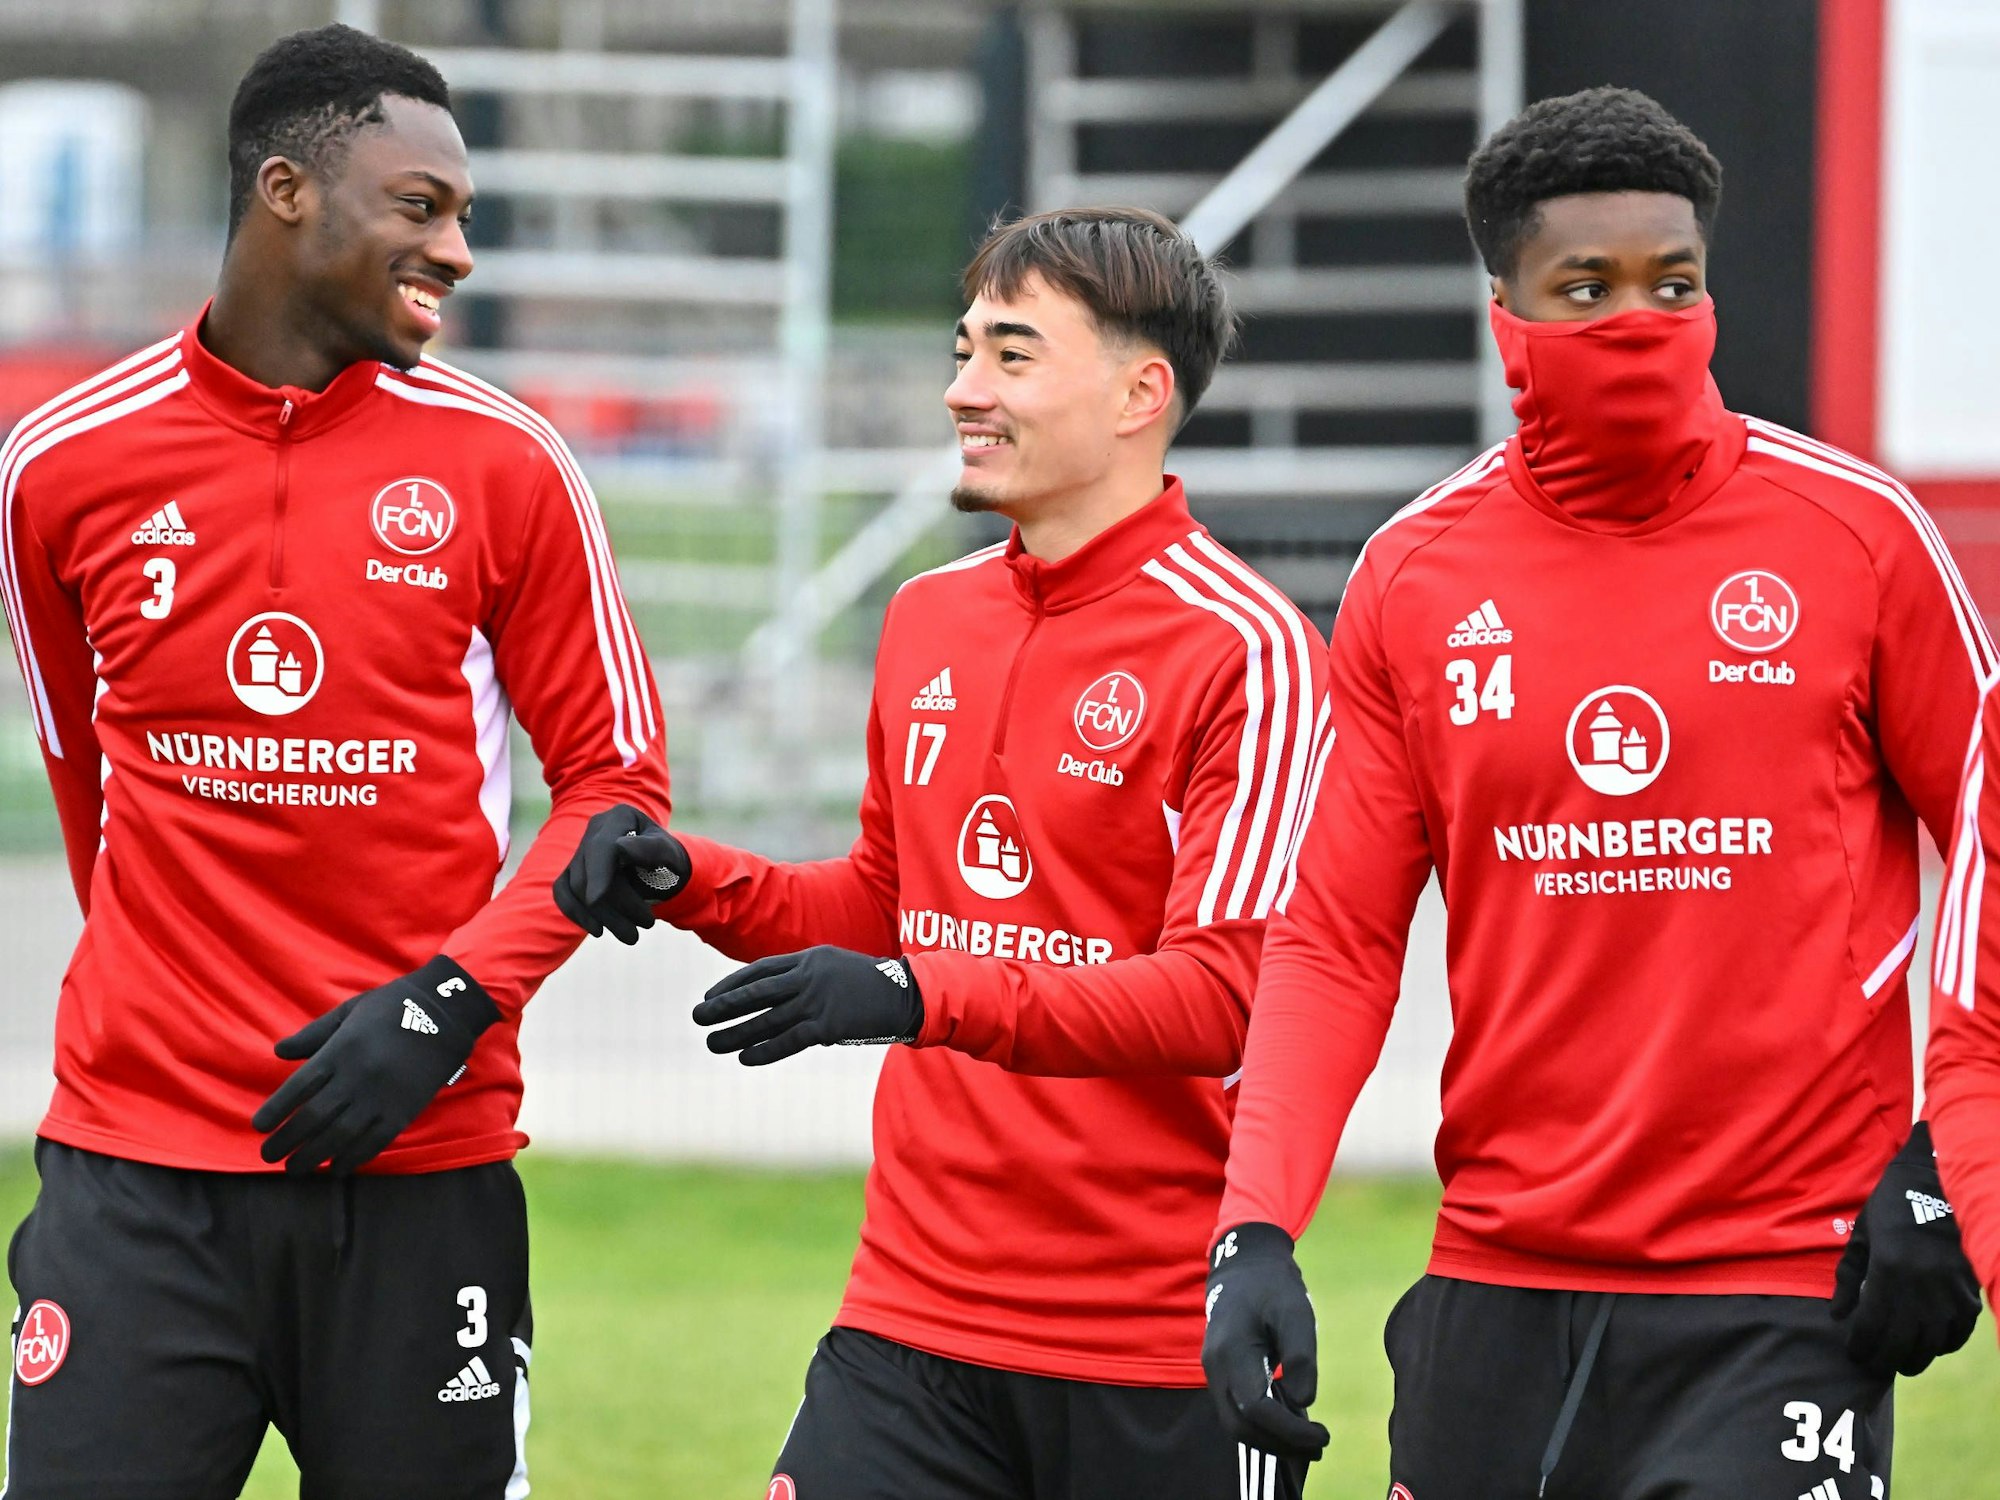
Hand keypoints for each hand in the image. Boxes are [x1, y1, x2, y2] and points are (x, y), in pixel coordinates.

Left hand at [251, 956, 499, 1173]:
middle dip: (287, 1141)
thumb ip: (314, 1034)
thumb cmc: (392, 1006)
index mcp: (340, 1050)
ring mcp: (381, 1097)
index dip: (276, 1110)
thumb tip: (278, 1052)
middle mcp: (356, 1077)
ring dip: (313, 1156)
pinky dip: (353, 1158)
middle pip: (313, 1118)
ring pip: (339, 1136)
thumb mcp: (349, 1011)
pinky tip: (336, 1169)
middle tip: (268, 1158)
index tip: (259, 1127)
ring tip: (295, 1170)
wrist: (445, 1013)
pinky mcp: (404, 1110)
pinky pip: (374, 1142)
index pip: (298, 1088)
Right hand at [553, 802, 690, 943]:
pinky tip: (597, 930)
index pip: (603, 847)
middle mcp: (595, 829)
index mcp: (619, 817)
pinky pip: (563, 892)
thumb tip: (620, 847)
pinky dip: (575, 913)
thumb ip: (651, 848)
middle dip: (613, 906)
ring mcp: (582, 849)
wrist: (660, 867)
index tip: (596, 899)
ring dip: (602, 916)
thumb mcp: (670, 853)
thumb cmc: (668, 859)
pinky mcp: (572, 870)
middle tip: (642, 929)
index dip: (598, 873)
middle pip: (590, 872)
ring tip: (631, 936)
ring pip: (577, 887)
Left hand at [693, 946, 922, 1065]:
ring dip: (735, 1032)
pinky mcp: (827, 1026)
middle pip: (755, 993)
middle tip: (697, 1017)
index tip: (710, 997)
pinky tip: (745, 1057)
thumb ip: (805, 976)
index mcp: (808, 959)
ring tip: (712, 1042)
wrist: (906, 995)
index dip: (731, 985)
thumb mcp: (833, 967)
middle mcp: (808, 977)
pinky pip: (787, 1040)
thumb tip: (774, 994)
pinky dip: (764, 1050)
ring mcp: (817, 1001)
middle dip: (723, 1007)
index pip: (759, 970)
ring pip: (765, 1019)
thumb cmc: (869, 983)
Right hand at [1202, 1221, 1329, 1460]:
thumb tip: (1303, 1402)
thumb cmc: (1273, 1288)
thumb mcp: (1295, 1313)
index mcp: (1232, 1351)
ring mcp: (1214, 1372)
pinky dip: (1262, 1427)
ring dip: (1271, 1441)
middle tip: (1320, 1445)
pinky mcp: (1220, 1374)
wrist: (1243, 1266)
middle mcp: (1215, 1367)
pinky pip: (1236, 1412)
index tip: (1323, 1435)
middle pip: (1240, 1426)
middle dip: (1280, 1444)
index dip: (1289, 1431)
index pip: (1256, 1409)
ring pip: (1235, 1425)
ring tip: (1309, 1443)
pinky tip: (1290, 1426)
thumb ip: (1300, 1357)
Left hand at [1831, 1121, 1982, 1376]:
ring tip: (1898, 1358)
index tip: (1852, 1354)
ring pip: (1930, 1346)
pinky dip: (1941, 1345)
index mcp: (1888, 1271)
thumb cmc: (1892, 1208)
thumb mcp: (1862, 1237)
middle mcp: (1920, 1288)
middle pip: (1900, 1345)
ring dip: (1912, 1358)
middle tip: (1873, 1362)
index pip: (1870, 1327)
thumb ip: (1848, 1277)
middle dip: (1883, 1360)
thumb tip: (1838, 1316)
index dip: (1860, 1347)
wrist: (1939, 1185)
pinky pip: (1957, 1334)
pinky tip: (1928, 1343)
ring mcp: (1949, 1294)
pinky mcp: (1970, 1295)